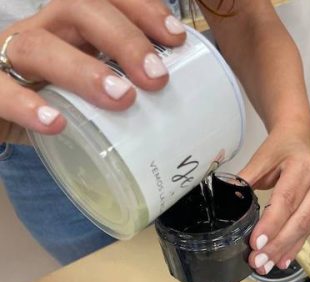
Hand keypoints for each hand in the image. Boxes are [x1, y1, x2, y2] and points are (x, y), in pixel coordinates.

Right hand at [0, 0, 185, 143]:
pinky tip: (56, 123)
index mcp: (69, 28)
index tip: (175, 38)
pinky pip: (0, 89)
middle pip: (77, 9)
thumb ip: (118, 87)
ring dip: (84, 70)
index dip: (141, 9)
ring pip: (39, 47)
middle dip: (123, 39)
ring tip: (121, 98)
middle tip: (156, 78)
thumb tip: (169, 106)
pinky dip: (27, 105)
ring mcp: (9, 58)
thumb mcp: (89, 88)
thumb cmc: (52, 101)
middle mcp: (41, 32)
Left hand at [240, 129, 309, 273]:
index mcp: (302, 167)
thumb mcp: (260, 159)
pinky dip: (293, 248)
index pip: (286, 200)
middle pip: (299, 219)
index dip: (271, 224)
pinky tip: (282, 261)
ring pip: (304, 229)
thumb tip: (226, 197)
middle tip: (258, 261)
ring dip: (284, 250)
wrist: (299, 139)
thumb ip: (245, 179)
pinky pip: (307, 231)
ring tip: (266, 266)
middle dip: (278, 244)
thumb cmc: (279, 149)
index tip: (256, 243)